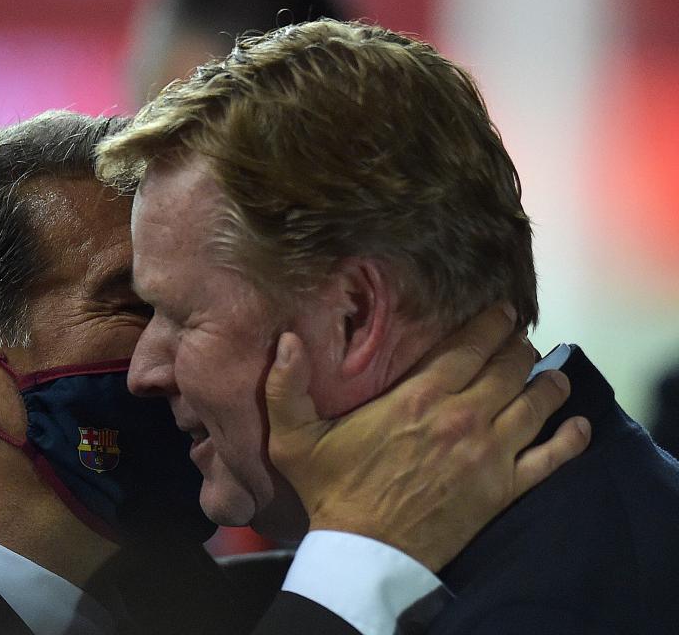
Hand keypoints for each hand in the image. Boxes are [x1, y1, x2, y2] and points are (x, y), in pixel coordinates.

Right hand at [265, 303, 590, 571]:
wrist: (365, 552)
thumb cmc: (332, 491)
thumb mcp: (294, 439)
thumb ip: (286, 387)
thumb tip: (285, 339)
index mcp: (417, 397)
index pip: (469, 346)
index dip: (490, 323)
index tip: (502, 311)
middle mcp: (461, 416)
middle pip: (509, 366)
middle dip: (519, 346)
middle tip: (520, 339)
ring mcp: (488, 452)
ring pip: (535, 402)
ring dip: (547, 382)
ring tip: (551, 373)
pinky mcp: (503, 488)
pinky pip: (550, 457)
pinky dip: (570, 439)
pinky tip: (578, 427)